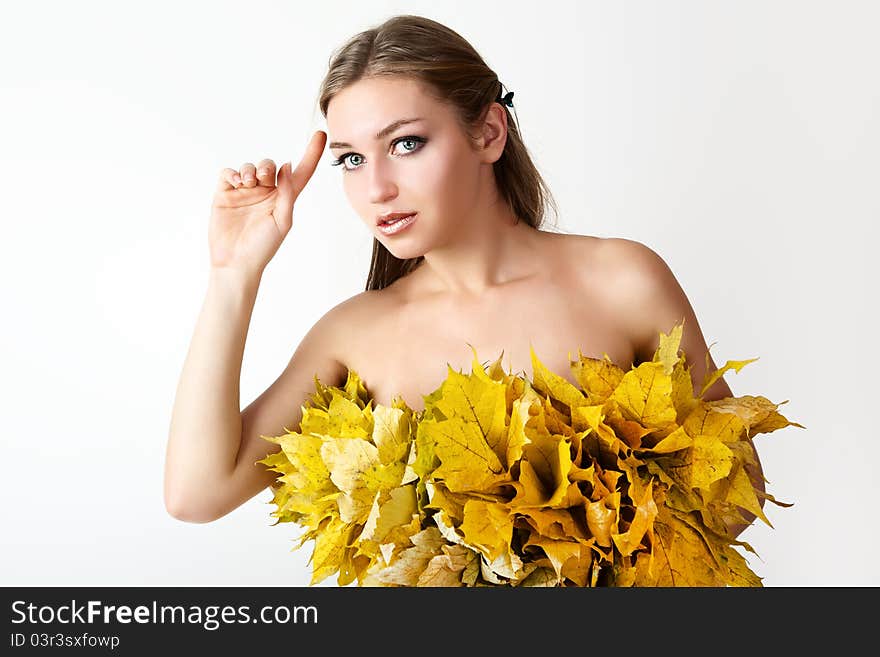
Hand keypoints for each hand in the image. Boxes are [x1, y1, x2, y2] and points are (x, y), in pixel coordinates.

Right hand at [208, 130, 326, 276]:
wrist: (235, 262)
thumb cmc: (263, 247)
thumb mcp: (283, 220)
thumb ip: (288, 193)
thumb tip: (287, 165)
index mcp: (283, 199)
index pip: (300, 172)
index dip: (311, 154)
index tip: (320, 134)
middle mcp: (265, 193)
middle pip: (270, 165)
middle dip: (268, 166)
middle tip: (265, 178)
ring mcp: (244, 192)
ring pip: (249, 167)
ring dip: (250, 170)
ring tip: (247, 183)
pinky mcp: (225, 194)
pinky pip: (228, 173)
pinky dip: (232, 172)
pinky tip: (236, 182)